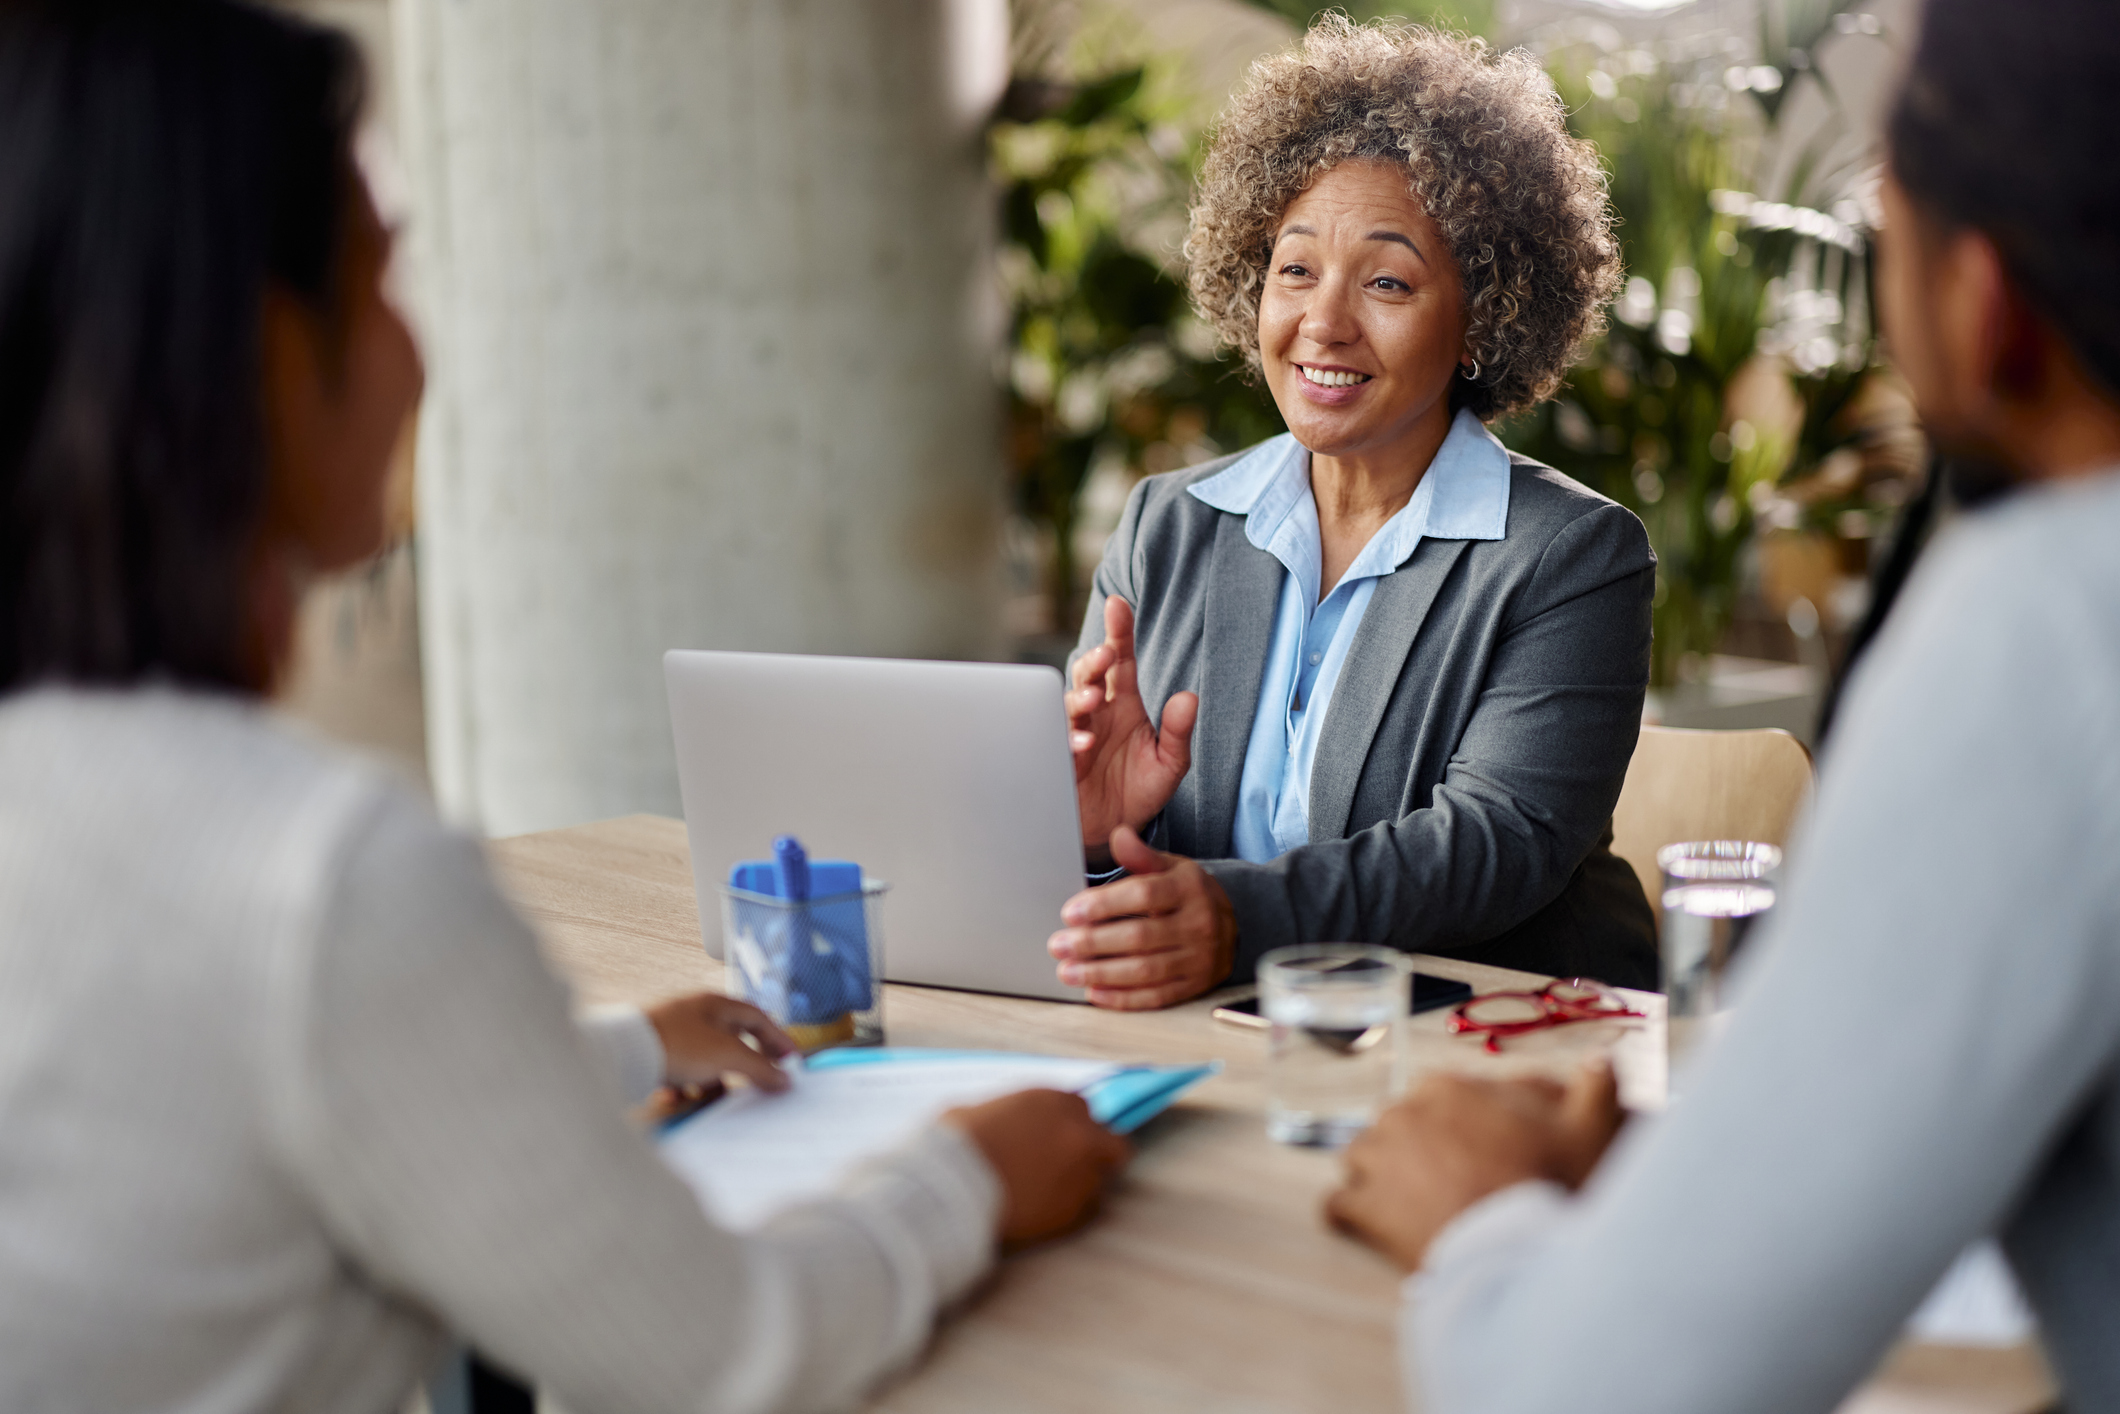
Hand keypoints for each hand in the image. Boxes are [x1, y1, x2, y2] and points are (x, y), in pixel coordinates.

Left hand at [644, 992, 797, 1097]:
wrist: (624, 1054)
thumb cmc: (675, 1043)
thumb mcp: (728, 1056)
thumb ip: (760, 1067)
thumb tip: (783, 1078)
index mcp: (715, 1003)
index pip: (756, 1017)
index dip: (777, 1038)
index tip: (789, 1060)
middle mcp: (694, 1014)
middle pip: (732, 1039)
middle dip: (746, 1063)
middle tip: (761, 1082)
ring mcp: (672, 1033)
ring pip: (706, 1059)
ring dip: (715, 1079)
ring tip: (716, 1096)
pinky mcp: (654, 1053)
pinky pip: (680, 1071)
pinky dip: (687, 1086)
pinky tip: (682, 1097)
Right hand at [943, 1089, 1131, 1246]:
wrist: (951, 1190)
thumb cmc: (952, 1146)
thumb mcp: (973, 1112)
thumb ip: (1003, 1114)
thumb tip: (999, 1124)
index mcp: (1050, 1100)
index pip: (1081, 1107)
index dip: (1068, 1124)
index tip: (1056, 1138)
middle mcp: (1076, 1133)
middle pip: (1112, 1143)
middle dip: (1098, 1153)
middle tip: (1073, 1168)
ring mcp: (1081, 1173)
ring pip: (1102, 1179)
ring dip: (1083, 1185)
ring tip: (1052, 1196)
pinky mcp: (1075, 1211)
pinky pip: (1088, 1211)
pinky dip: (1072, 1212)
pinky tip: (1047, 1214)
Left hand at [1047, 825, 1235, 1008]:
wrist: (1232, 925)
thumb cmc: (1189, 894)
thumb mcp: (1171, 867)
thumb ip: (1142, 856)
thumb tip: (1119, 836)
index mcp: (1189, 889)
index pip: (1143, 895)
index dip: (1103, 904)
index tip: (1069, 912)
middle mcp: (1198, 924)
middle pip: (1139, 936)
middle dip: (1093, 943)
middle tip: (1058, 945)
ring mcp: (1198, 959)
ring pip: (1144, 971)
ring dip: (1101, 973)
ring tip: (1067, 971)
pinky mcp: (1194, 986)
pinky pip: (1155, 997)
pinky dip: (1122, 998)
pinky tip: (1094, 992)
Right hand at [1069, 597, 1197, 867]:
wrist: (1116, 832)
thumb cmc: (1140, 791)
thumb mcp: (1170, 763)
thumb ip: (1178, 732)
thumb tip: (1189, 698)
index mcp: (1123, 704)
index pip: (1121, 660)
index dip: (1118, 632)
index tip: (1118, 604)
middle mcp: (1097, 713)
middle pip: (1089, 675)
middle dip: (1093, 662)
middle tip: (1104, 656)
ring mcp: (1076, 735)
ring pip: (1068, 705)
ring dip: (1078, 698)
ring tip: (1092, 699)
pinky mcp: (1061, 762)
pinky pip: (1059, 745)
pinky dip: (1069, 741)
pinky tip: (1083, 742)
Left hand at [1325, 1061, 1621, 1270]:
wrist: (1518, 1251)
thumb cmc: (1552, 1186)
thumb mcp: (1590, 1131)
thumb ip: (1595, 1088)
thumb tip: (1602, 1059)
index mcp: (1448, 1088)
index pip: (1437, 1096)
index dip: (1456, 1124)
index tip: (1476, 1150)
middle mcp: (1401, 1113)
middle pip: (1396, 1126)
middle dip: (1414, 1149)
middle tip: (1447, 1183)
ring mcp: (1376, 1160)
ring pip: (1361, 1159)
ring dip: (1378, 1179)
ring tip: (1412, 1206)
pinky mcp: (1362, 1208)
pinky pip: (1337, 1208)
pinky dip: (1350, 1217)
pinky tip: (1373, 1230)